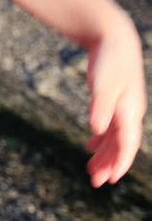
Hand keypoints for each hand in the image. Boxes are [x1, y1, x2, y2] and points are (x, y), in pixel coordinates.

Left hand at [84, 28, 145, 187]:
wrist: (114, 38)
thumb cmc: (109, 60)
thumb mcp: (102, 83)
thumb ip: (100, 107)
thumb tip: (97, 130)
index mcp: (130, 111)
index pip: (127, 144)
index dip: (120, 163)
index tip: (111, 179)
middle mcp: (129, 112)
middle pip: (120, 145)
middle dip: (109, 164)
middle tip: (95, 182)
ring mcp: (123, 107)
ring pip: (114, 138)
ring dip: (104, 154)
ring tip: (91, 170)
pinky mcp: (115, 101)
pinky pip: (110, 127)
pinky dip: (101, 138)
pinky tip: (91, 145)